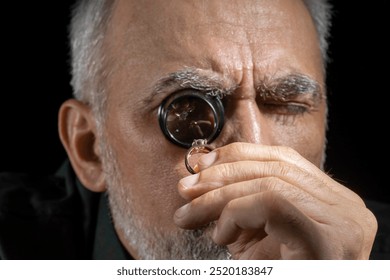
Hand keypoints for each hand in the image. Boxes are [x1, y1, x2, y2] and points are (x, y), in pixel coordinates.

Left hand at [174, 143, 376, 258]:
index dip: (237, 156)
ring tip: (190, 215)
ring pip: (270, 183)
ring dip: (219, 197)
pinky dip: (236, 214)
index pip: (282, 160)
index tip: (201, 167)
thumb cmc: (278, 273)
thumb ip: (241, 204)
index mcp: (331, 199)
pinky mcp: (329, 241)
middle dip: (221, 175)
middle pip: (275, 168)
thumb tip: (199, 179)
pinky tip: (222, 236)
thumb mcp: (257, 235)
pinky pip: (272, 204)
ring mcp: (342, 222)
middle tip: (185, 190)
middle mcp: (345, 206)